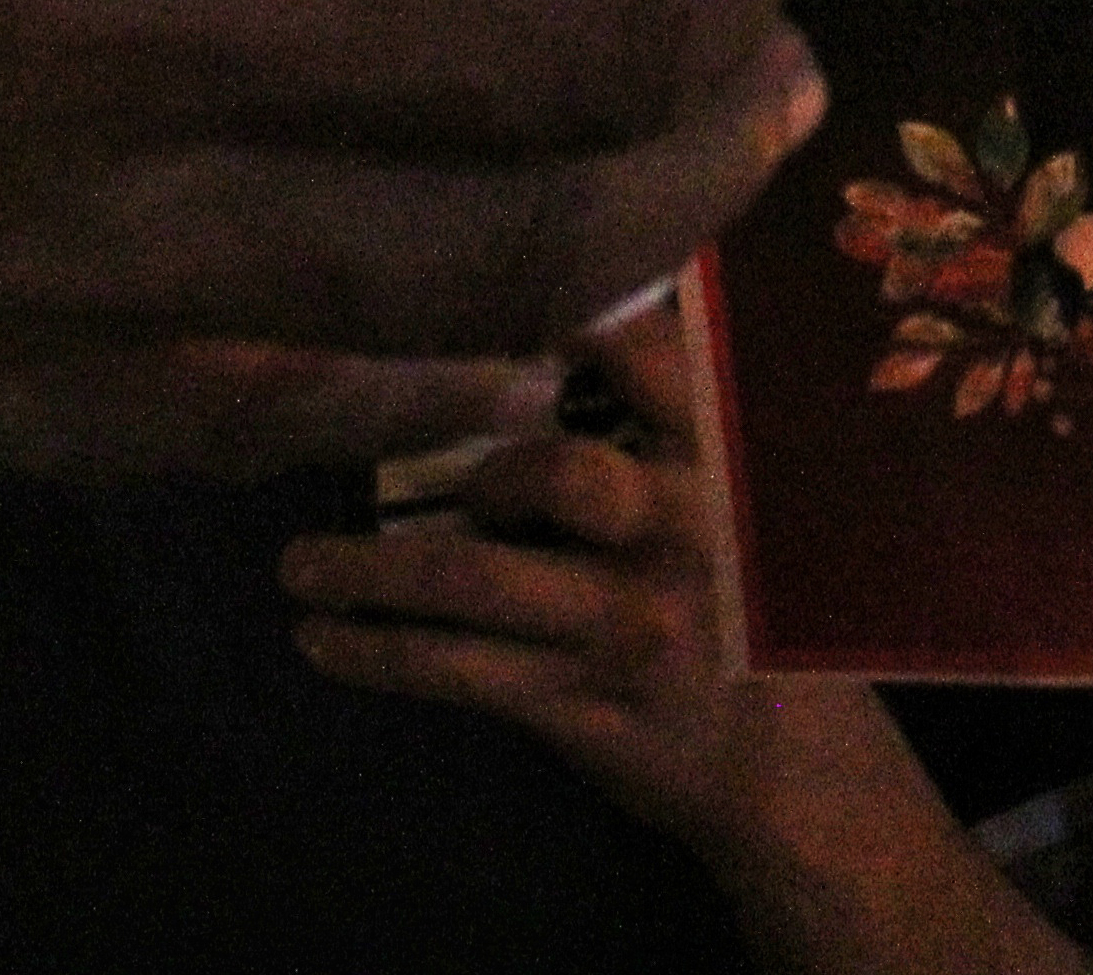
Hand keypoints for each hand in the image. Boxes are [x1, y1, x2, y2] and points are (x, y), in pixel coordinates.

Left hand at [287, 303, 1039, 964]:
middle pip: (560, 476)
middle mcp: (679, 537)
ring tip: (294, 567)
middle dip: (481, 474)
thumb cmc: (754, 617)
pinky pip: (456, 671)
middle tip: (446, 486)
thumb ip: (676, 446)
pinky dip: (375, 653)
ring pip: (475, 585)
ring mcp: (626, 626)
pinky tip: (322, 641)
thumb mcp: (751, 515)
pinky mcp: (581, 704)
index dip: (594, 336)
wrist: (798, 772)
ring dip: (366, 572)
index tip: (535, 319)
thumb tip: (554, 366)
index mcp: (725, 471)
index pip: (663, 373)